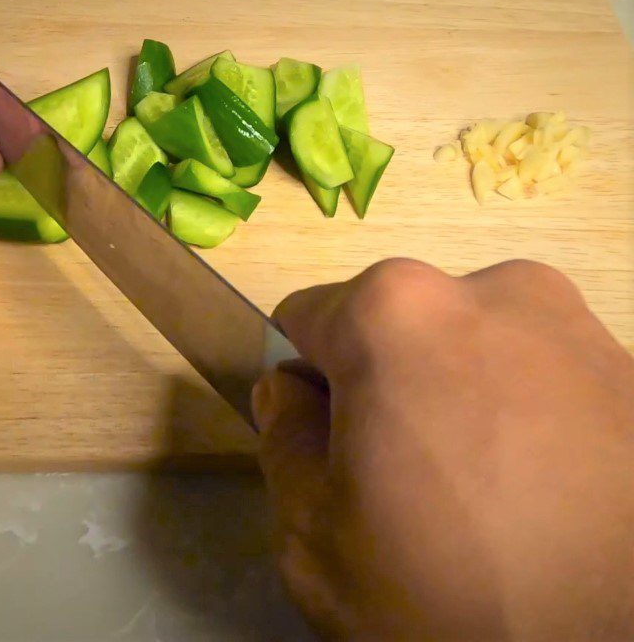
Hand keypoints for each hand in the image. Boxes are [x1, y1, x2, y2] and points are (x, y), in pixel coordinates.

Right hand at [254, 259, 633, 640]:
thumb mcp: (316, 537)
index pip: (305, 320)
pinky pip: (540, 375)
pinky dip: (525, 415)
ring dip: (458, 396)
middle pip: (393, 329)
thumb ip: (282, 440)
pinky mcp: (630, 369)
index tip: (330, 446)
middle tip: (409, 483)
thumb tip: (290, 390)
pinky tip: (547, 492)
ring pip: (470, 348)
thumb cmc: (454, 592)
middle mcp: (490, 288)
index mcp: (396, 312)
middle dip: (383, 388)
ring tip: (488, 492)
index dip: (304, 385)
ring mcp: (572, 322)